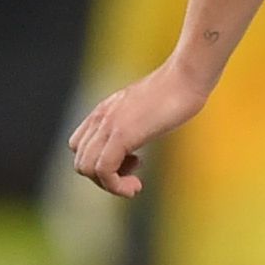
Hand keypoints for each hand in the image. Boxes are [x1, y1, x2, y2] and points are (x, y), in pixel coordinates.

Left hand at [68, 61, 211, 196]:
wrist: (186, 77)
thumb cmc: (177, 92)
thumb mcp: (146, 108)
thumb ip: (136, 119)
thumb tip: (144, 129)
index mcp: (104, 111)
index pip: (79, 146)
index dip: (99, 162)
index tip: (130, 161)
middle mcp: (100, 118)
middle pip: (81, 161)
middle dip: (104, 179)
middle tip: (133, 175)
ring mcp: (108, 125)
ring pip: (86, 168)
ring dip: (110, 185)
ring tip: (135, 183)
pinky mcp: (121, 134)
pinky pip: (103, 170)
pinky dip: (117, 186)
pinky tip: (137, 185)